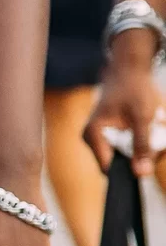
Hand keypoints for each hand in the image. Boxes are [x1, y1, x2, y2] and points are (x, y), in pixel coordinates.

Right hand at [84, 29, 164, 176]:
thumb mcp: (143, 117)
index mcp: (93, 133)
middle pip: (118, 164)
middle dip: (141, 155)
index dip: (130, 167)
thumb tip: (141, 174)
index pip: (109, 167)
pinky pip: (124, 149)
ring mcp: (97, 138)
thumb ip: (142, 146)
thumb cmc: (134, 89)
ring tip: (153, 128)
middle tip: (155, 135)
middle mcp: (90, 138)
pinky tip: (146, 130)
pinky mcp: (106, 137)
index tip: (149, 154)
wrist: (129, 70)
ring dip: (143, 148)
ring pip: (124, 158)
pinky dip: (139, 143)